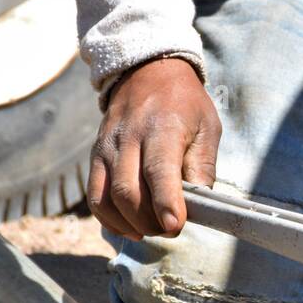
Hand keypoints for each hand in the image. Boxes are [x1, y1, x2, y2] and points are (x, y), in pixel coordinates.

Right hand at [87, 57, 221, 239]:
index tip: (175, 225)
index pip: (158, 171)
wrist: (146, 73)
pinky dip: (110, 220)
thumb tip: (199, 204)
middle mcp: (129, 137)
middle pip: (128, 192)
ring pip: (108, 198)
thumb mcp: (207, 127)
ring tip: (153, 228)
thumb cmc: (184, 105)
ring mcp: (107, 148)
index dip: (165, 203)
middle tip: (171, 228)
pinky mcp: (95, 157)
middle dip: (150, 221)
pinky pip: (95, 197)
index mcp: (162, 128)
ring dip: (131, 224)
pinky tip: (130, 227)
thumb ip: (203, 166)